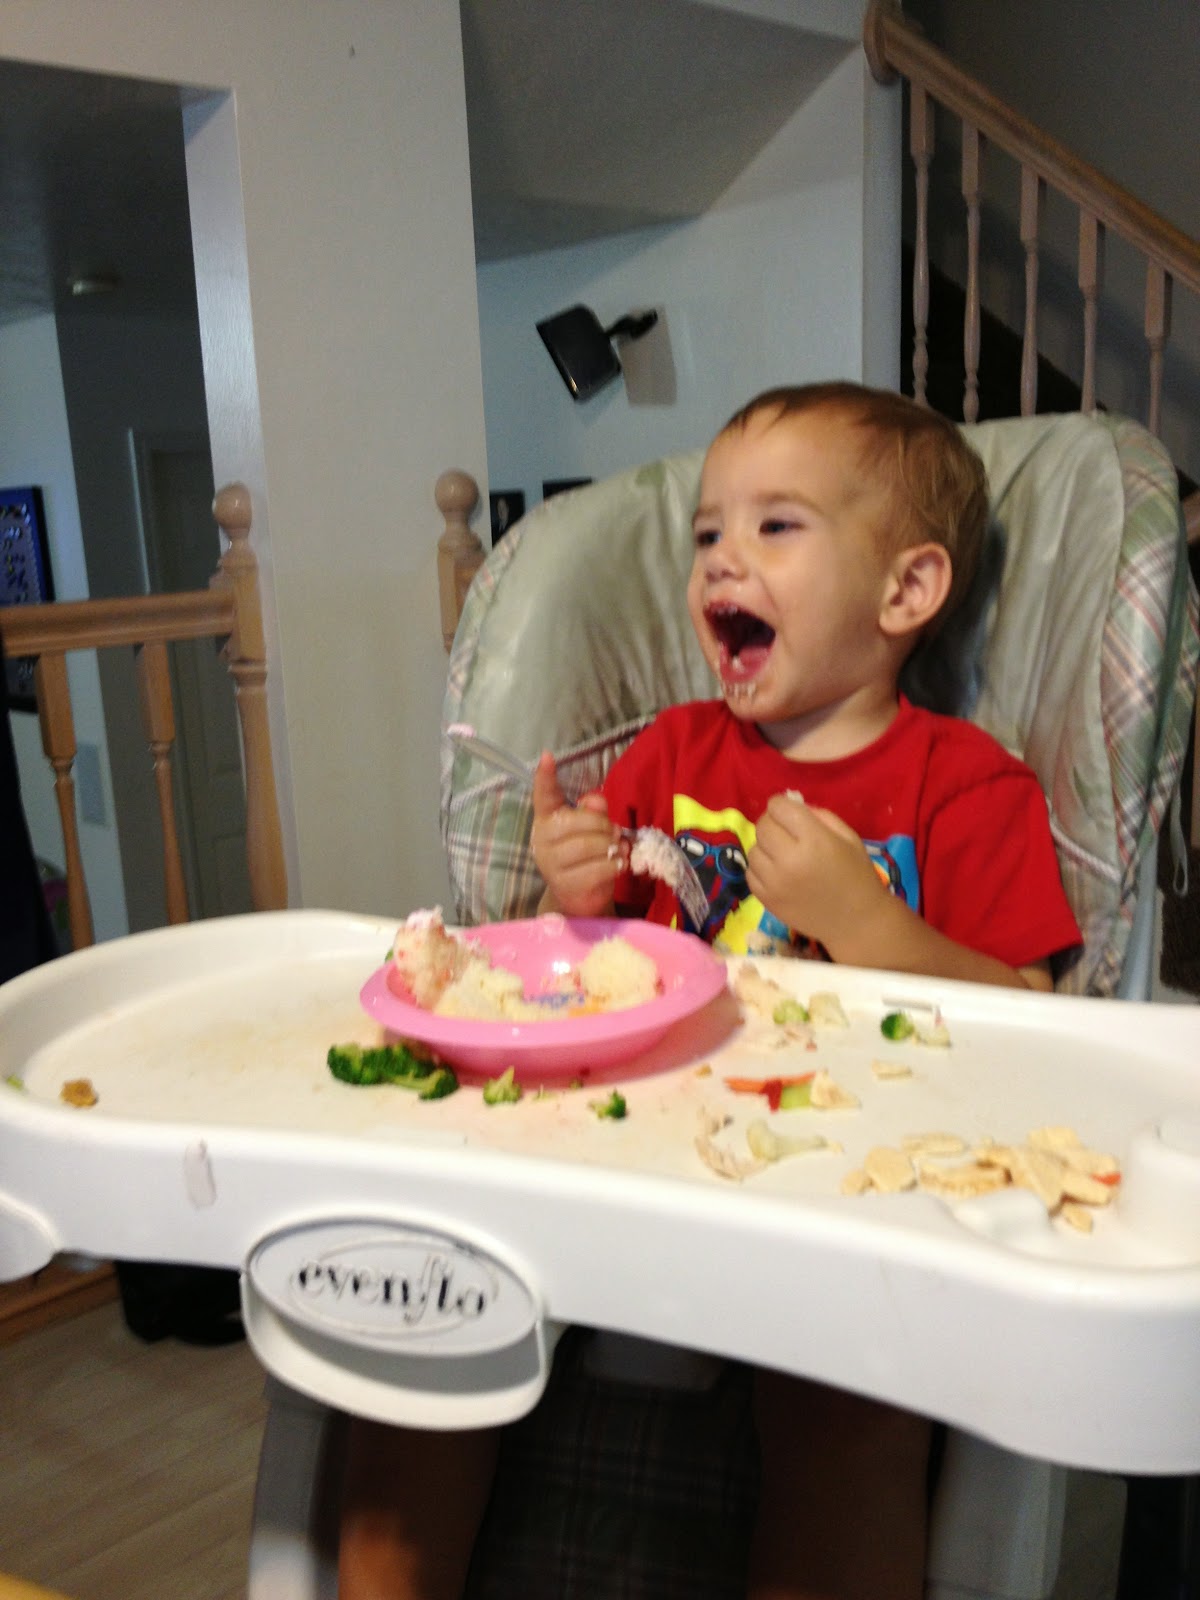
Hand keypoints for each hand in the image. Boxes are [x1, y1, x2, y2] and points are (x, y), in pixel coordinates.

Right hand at [530, 751, 623, 916]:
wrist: (578, 896)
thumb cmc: (585, 855)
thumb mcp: (590, 828)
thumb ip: (592, 810)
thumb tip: (596, 801)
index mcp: (547, 818)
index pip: (543, 795)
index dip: (545, 776)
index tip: (548, 756)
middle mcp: (543, 839)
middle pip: (580, 821)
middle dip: (604, 826)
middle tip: (614, 833)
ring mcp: (552, 864)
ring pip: (592, 845)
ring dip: (612, 846)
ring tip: (617, 849)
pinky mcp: (567, 885)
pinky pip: (600, 868)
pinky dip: (615, 865)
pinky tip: (617, 865)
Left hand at [746, 794, 889, 955]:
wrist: (857, 922)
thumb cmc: (857, 875)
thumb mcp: (848, 836)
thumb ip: (819, 815)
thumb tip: (791, 804)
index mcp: (813, 840)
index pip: (778, 807)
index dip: (783, 805)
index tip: (790, 812)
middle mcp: (789, 859)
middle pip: (762, 826)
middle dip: (773, 822)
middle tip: (786, 832)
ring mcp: (775, 882)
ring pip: (753, 849)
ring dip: (766, 847)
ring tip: (783, 854)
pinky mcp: (767, 900)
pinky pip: (750, 873)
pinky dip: (761, 868)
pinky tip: (778, 872)